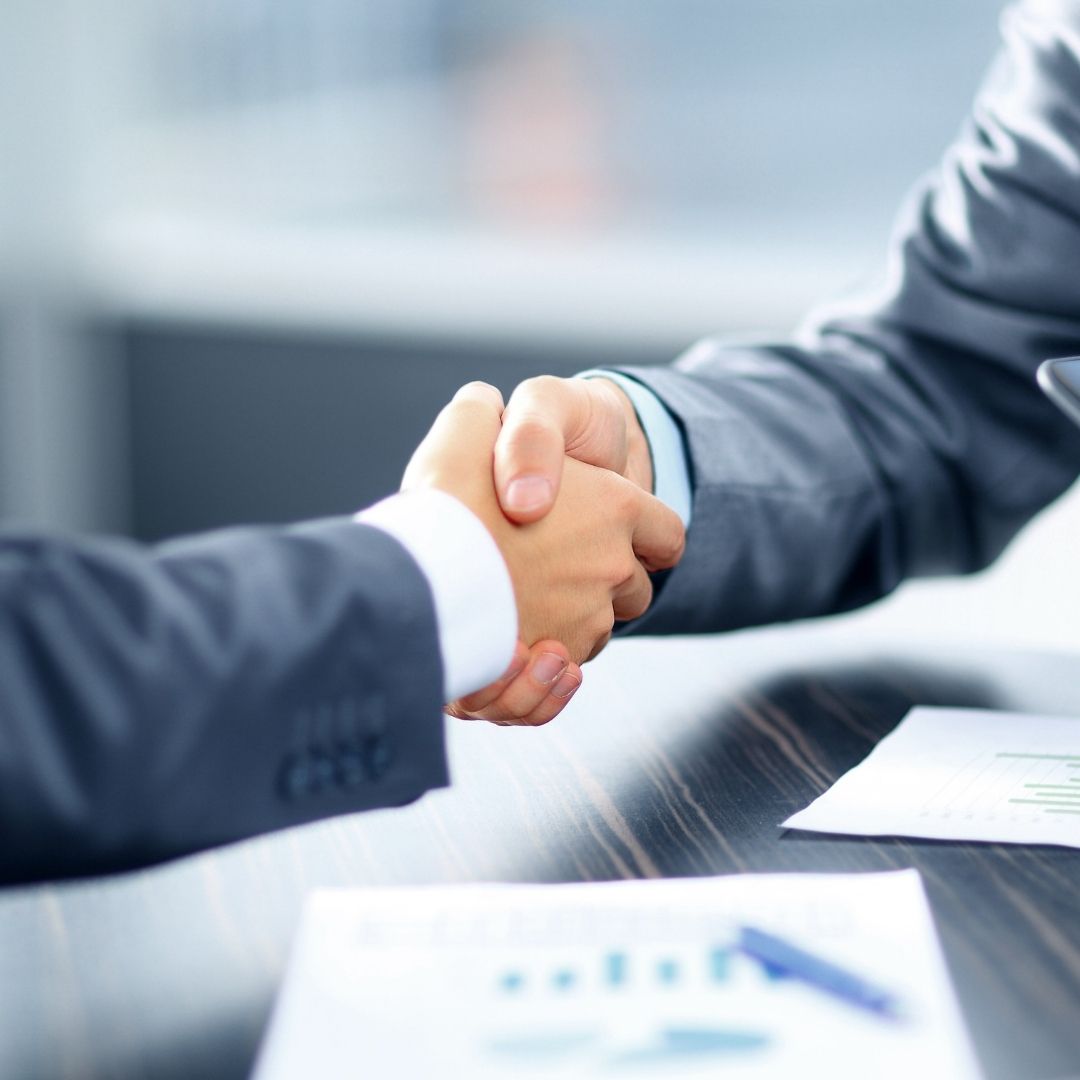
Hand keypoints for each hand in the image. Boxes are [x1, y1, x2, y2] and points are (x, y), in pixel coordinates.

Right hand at [403, 382, 682, 720]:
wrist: (419, 577)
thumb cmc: (448, 498)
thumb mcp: (468, 428)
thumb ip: (486, 413)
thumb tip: (486, 406)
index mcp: (614, 506)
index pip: (665, 531)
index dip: (648, 535)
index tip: (624, 537)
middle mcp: (612, 567)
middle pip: (634, 586)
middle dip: (605, 581)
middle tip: (553, 565)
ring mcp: (588, 621)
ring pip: (598, 629)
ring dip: (572, 619)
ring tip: (522, 601)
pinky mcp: (555, 666)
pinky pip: (568, 670)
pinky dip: (550, 663)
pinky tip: (515, 641)